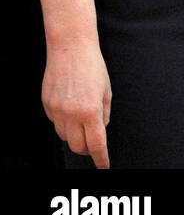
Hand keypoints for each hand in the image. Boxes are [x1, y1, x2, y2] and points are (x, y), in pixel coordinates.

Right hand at [42, 40, 111, 167]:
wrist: (71, 48)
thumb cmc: (93, 66)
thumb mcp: (107, 90)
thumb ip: (105, 113)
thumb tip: (101, 130)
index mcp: (91, 110)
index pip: (96, 144)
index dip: (101, 158)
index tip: (104, 166)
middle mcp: (72, 114)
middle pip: (77, 146)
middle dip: (87, 148)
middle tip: (94, 142)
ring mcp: (56, 111)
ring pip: (64, 136)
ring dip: (75, 135)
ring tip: (83, 119)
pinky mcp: (46, 106)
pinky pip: (56, 123)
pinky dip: (65, 122)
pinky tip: (71, 107)